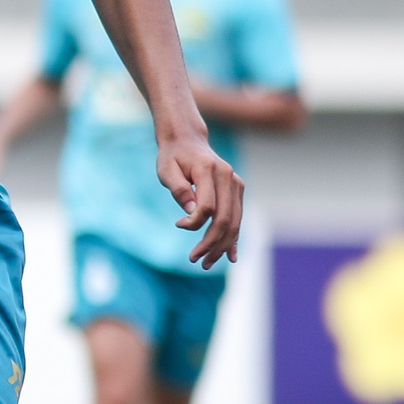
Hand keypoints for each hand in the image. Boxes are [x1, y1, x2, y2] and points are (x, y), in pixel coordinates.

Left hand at [159, 133, 244, 267]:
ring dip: (221, 246)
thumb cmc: (172, 156)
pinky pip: (237, 218)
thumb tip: (191, 214)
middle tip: (194, 259)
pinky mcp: (237, 190)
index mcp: (210, 170)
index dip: (194, 223)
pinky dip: (233, 238)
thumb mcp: (166, 170)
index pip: (207, 206)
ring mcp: (236, 184)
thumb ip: (179, 190)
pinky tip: (230, 257)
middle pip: (225, 219)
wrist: (187, 140)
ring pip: (234, 222)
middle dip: (210, 243)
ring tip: (206, 263)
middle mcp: (229, 177)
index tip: (178, 224)